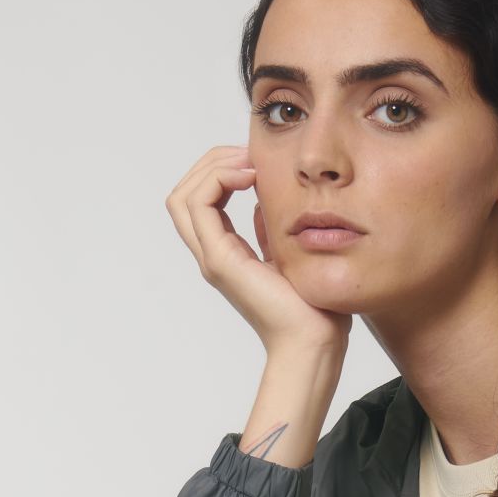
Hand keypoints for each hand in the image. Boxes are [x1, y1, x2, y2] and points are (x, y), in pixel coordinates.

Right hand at [164, 143, 351, 359]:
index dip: (221, 171)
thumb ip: (270, 228)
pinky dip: (219, 179)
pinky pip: (200, 204)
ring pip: (183, 196)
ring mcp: (214, 258)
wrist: (314, 341)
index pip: (201, 200)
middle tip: (248, 154)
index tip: (255, 162)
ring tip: (248, 163)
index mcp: (228, 253)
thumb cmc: (312, 307)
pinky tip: (251, 177)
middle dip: (212, 162)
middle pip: (184, 193)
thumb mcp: (289, 253)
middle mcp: (214, 255)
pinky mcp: (221, 260)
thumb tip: (264, 200)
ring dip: (213, 167)